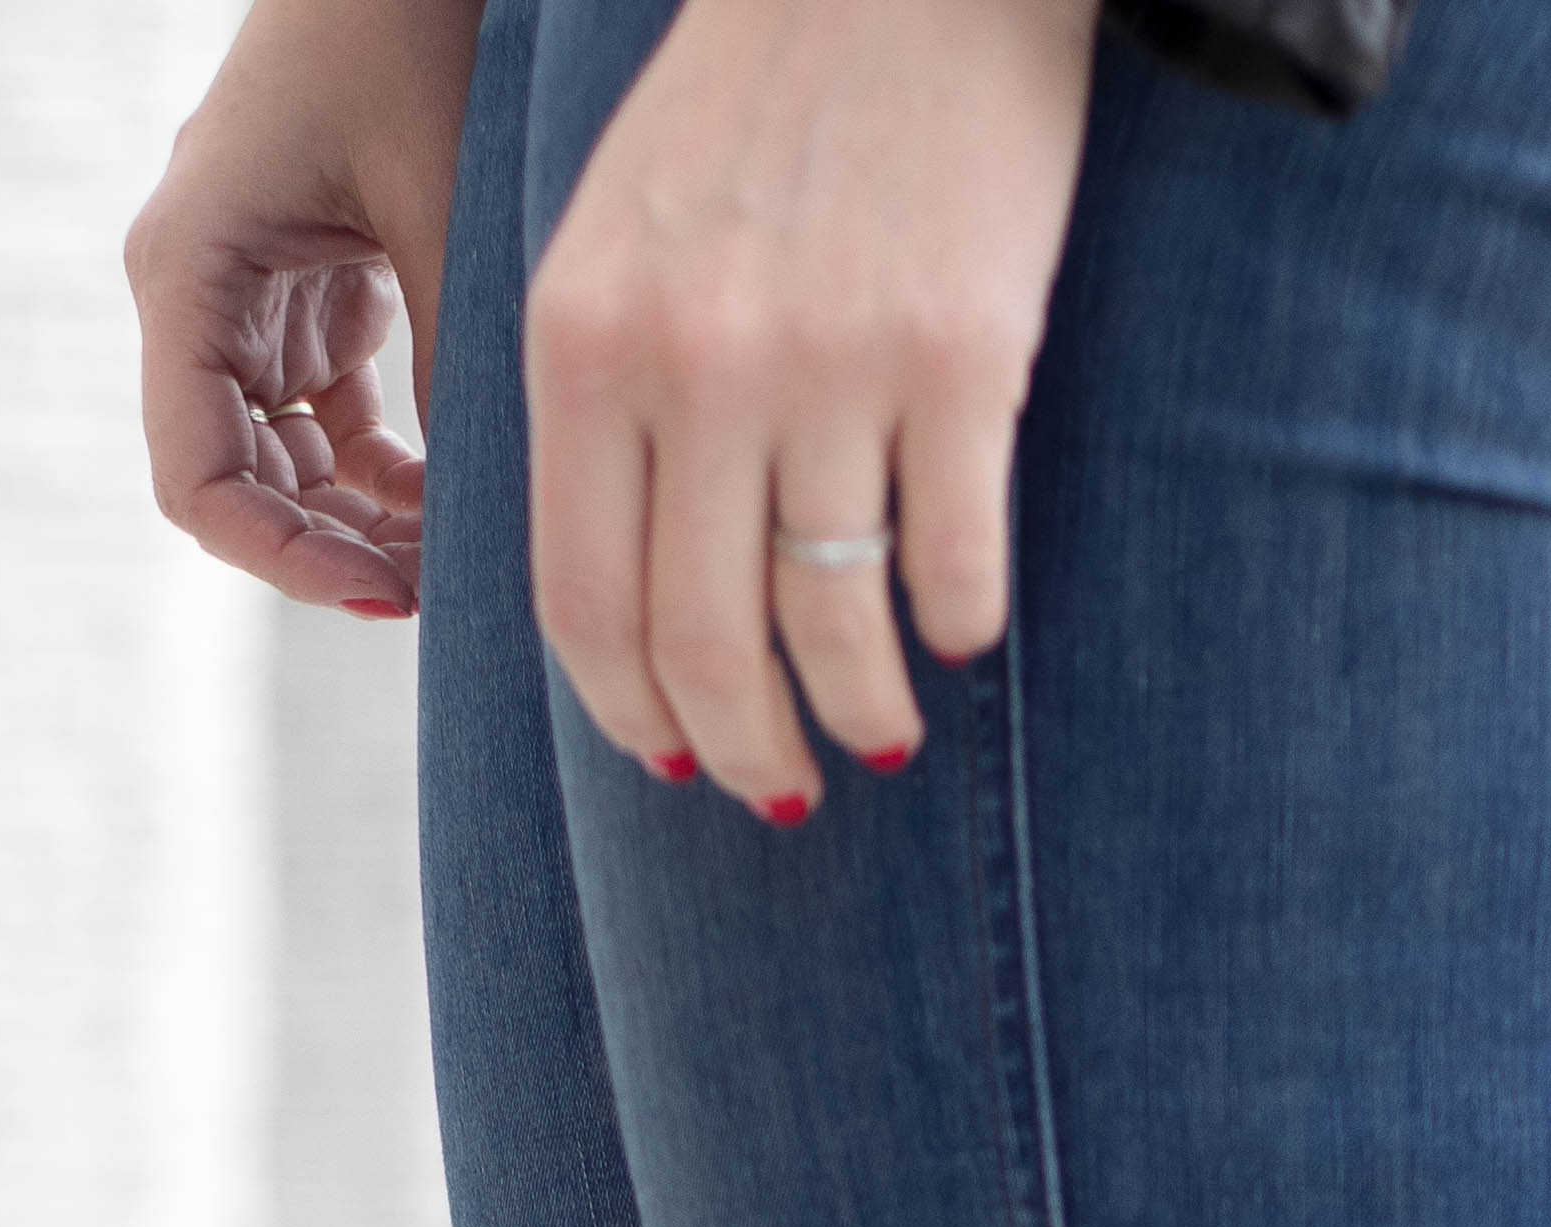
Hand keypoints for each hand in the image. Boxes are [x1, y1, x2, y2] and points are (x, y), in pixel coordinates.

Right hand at [128, 0, 487, 618]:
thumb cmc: (413, 31)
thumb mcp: (439, 204)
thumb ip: (449, 363)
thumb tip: (484, 526)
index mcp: (189, 266)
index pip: (196, 477)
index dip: (281, 561)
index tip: (383, 597)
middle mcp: (200, 292)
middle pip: (240, 486)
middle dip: (334, 551)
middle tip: (446, 593)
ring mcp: (251, 298)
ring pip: (290, 469)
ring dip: (367, 525)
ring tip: (463, 556)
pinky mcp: (309, 297)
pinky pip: (334, 427)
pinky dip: (391, 477)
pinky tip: (463, 499)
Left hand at [527, 0, 1101, 814]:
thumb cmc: (759, 114)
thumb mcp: (622, 240)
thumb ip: (606, 406)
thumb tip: (633, 614)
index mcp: (587, 339)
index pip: (588, 604)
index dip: (635, 719)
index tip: (676, 766)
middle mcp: (697, 362)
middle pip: (707, 647)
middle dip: (746, 755)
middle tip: (785, 789)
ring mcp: (832, 362)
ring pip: (834, 629)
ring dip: (863, 714)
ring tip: (884, 729)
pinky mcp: (963, 357)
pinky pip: (954, 564)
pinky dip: (961, 625)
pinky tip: (963, 627)